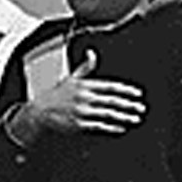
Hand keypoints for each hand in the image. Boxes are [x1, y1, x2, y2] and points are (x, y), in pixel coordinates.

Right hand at [19, 50, 144, 136]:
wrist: (40, 111)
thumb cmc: (57, 95)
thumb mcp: (70, 78)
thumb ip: (85, 67)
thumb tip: (92, 53)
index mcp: (84, 85)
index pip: (110, 86)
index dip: (126, 90)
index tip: (137, 94)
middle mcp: (84, 98)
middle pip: (112, 101)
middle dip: (129, 105)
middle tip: (140, 107)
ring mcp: (82, 112)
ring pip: (108, 114)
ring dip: (124, 117)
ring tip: (135, 118)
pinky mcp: (80, 124)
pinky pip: (100, 126)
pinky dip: (112, 127)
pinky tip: (120, 127)